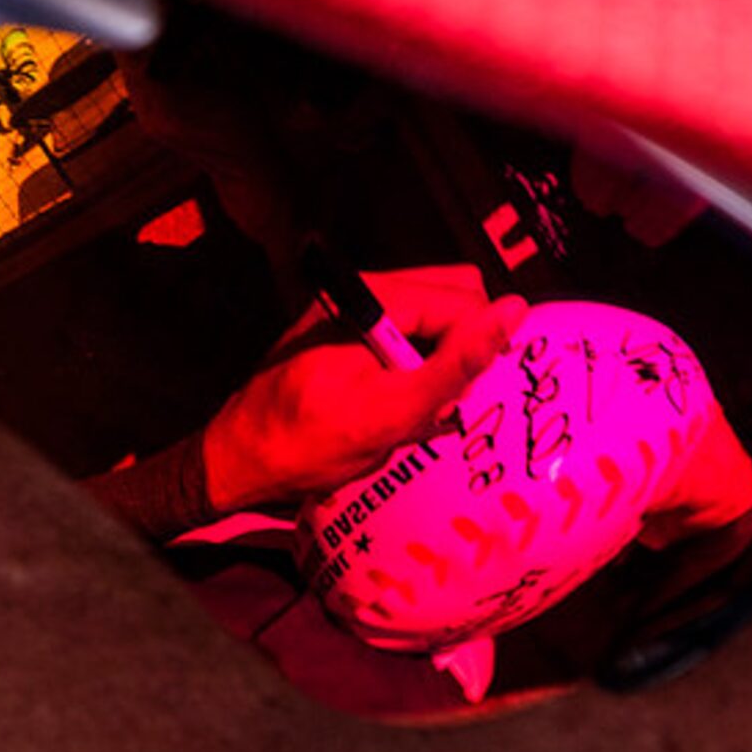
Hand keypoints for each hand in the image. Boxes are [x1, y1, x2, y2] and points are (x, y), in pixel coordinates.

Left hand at [200, 266, 527, 512]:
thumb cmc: (308, 443)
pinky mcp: (347, 332)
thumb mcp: (391, 411)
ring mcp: (355, 310)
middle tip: (437, 404)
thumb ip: (456, 362)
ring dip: (439, 365)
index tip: (458, 399)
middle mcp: (365, 290)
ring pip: (434, 320)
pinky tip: (393, 409)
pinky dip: (415, 371)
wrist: (235, 461)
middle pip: (454, 299)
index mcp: (375, 296)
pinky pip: (407, 336)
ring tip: (412, 412)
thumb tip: (515, 310)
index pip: (466, 300)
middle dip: (461, 350)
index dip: (477, 351)